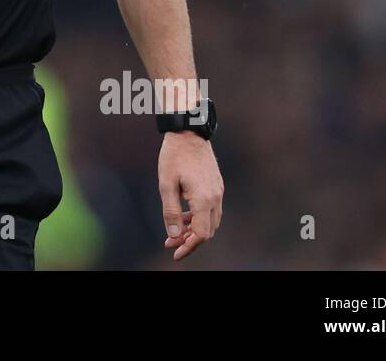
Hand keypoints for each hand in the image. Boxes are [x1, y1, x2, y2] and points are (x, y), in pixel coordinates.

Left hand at [158, 131, 223, 260]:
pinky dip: (199, 218)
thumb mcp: (166, 184)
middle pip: (207, 231)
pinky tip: (184, 217)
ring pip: (210, 222)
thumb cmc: (174, 156)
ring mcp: (218, 192)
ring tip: (175, 232)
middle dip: (189, 240)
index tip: (174, 253)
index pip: (201, 234)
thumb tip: (173, 235)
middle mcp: (216, 198)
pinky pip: (211, 210)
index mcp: (204, 199)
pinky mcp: (217, 186)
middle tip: (170, 243)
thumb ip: (171, 212)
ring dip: (194, 230)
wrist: (189, 132)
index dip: (188, 246)